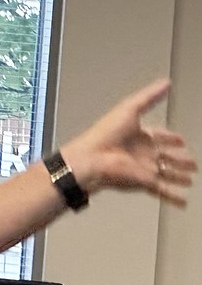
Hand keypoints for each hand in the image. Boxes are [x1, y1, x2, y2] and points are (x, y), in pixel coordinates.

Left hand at [61, 79, 196, 206]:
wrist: (93, 158)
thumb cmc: (106, 133)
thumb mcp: (130, 108)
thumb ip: (150, 97)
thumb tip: (166, 82)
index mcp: (139, 135)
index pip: (159, 135)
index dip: (170, 137)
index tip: (180, 139)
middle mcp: (142, 152)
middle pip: (166, 156)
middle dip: (180, 159)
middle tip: (193, 163)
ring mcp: (143, 168)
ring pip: (167, 173)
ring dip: (179, 177)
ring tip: (191, 179)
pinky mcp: (143, 182)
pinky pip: (162, 190)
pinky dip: (173, 197)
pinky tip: (183, 202)